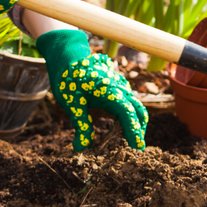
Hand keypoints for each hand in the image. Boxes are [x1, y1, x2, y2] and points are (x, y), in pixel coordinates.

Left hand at [36, 30, 147, 151]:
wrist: (68, 57)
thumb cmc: (68, 79)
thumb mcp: (71, 103)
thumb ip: (81, 125)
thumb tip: (81, 148)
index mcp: (110, 91)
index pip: (128, 113)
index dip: (134, 130)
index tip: (138, 147)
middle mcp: (119, 88)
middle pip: (138, 110)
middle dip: (138, 129)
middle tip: (136, 148)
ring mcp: (120, 87)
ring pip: (134, 106)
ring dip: (133, 122)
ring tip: (127, 141)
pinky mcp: (117, 88)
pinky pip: (128, 102)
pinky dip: (128, 116)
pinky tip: (119, 128)